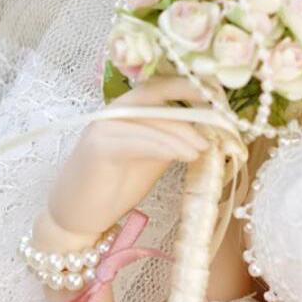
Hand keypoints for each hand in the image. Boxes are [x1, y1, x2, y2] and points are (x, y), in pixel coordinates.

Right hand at [45, 76, 211, 239]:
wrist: (79, 215)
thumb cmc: (114, 186)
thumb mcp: (151, 158)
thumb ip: (171, 140)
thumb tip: (207, 132)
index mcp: (126, 110)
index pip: (159, 87)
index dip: (189, 85)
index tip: (218, 92)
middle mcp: (113, 112)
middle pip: (156, 95)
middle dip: (191, 99)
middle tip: (222, 116)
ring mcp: (104, 126)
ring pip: (153, 122)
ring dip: (184, 134)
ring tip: (205, 148)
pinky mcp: (99, 147)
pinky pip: (141, 141)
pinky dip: (168, 147)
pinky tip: (188, 155)